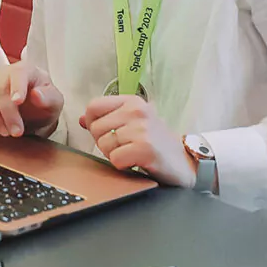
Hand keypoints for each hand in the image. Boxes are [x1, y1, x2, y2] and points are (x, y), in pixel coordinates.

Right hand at [0, 62, 63, 138]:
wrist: (35, 111)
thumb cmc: (44, 102)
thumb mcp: (55, 102)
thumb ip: (49, 97)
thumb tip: (37, 94)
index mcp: (24, 70)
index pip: (17, 73)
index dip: (16, 87)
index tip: (18, 102)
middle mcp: (4, 74)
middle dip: (7, 114)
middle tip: (17, 132)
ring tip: (6, 132)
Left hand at [80, 94, 196, 187]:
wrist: (185, 162)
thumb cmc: (156, 143)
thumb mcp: (132, 124)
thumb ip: (107, 119)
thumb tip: (82, 119)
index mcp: (132, 101)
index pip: (93, 106)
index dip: (92, 123)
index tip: (106, 133)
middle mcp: (137, 111)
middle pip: (96, 128)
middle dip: (104, 143)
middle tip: (124, 148)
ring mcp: (142, 129)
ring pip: (104, 144)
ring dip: (114, 155)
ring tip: (132, 154)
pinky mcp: (145, 148)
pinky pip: (115, 159)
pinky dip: (122, 165)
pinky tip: (136, 163)